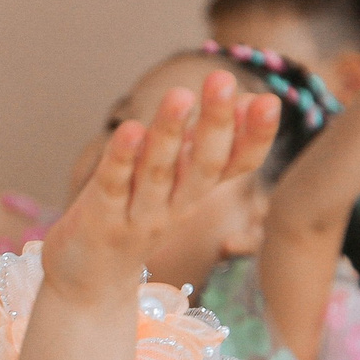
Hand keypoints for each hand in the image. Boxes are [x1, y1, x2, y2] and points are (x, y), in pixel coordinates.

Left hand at [43, 75, 281, 303]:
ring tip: (180, 95)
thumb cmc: (140, 214)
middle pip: (203, 166)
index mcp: (198, 192)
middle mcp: (176, 206)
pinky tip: (129, 130)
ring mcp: (140, 214)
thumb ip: (212, 143)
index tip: (268, 101)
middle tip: (223, 78)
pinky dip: (122, 159)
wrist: (92, 280)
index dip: (254, 137)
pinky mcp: (101, 218)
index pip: (236, 165)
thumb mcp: (181, 181)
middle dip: (215, 123)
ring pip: (159, 173)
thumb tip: (252, 99)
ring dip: (170, 134)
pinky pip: (114, 185)